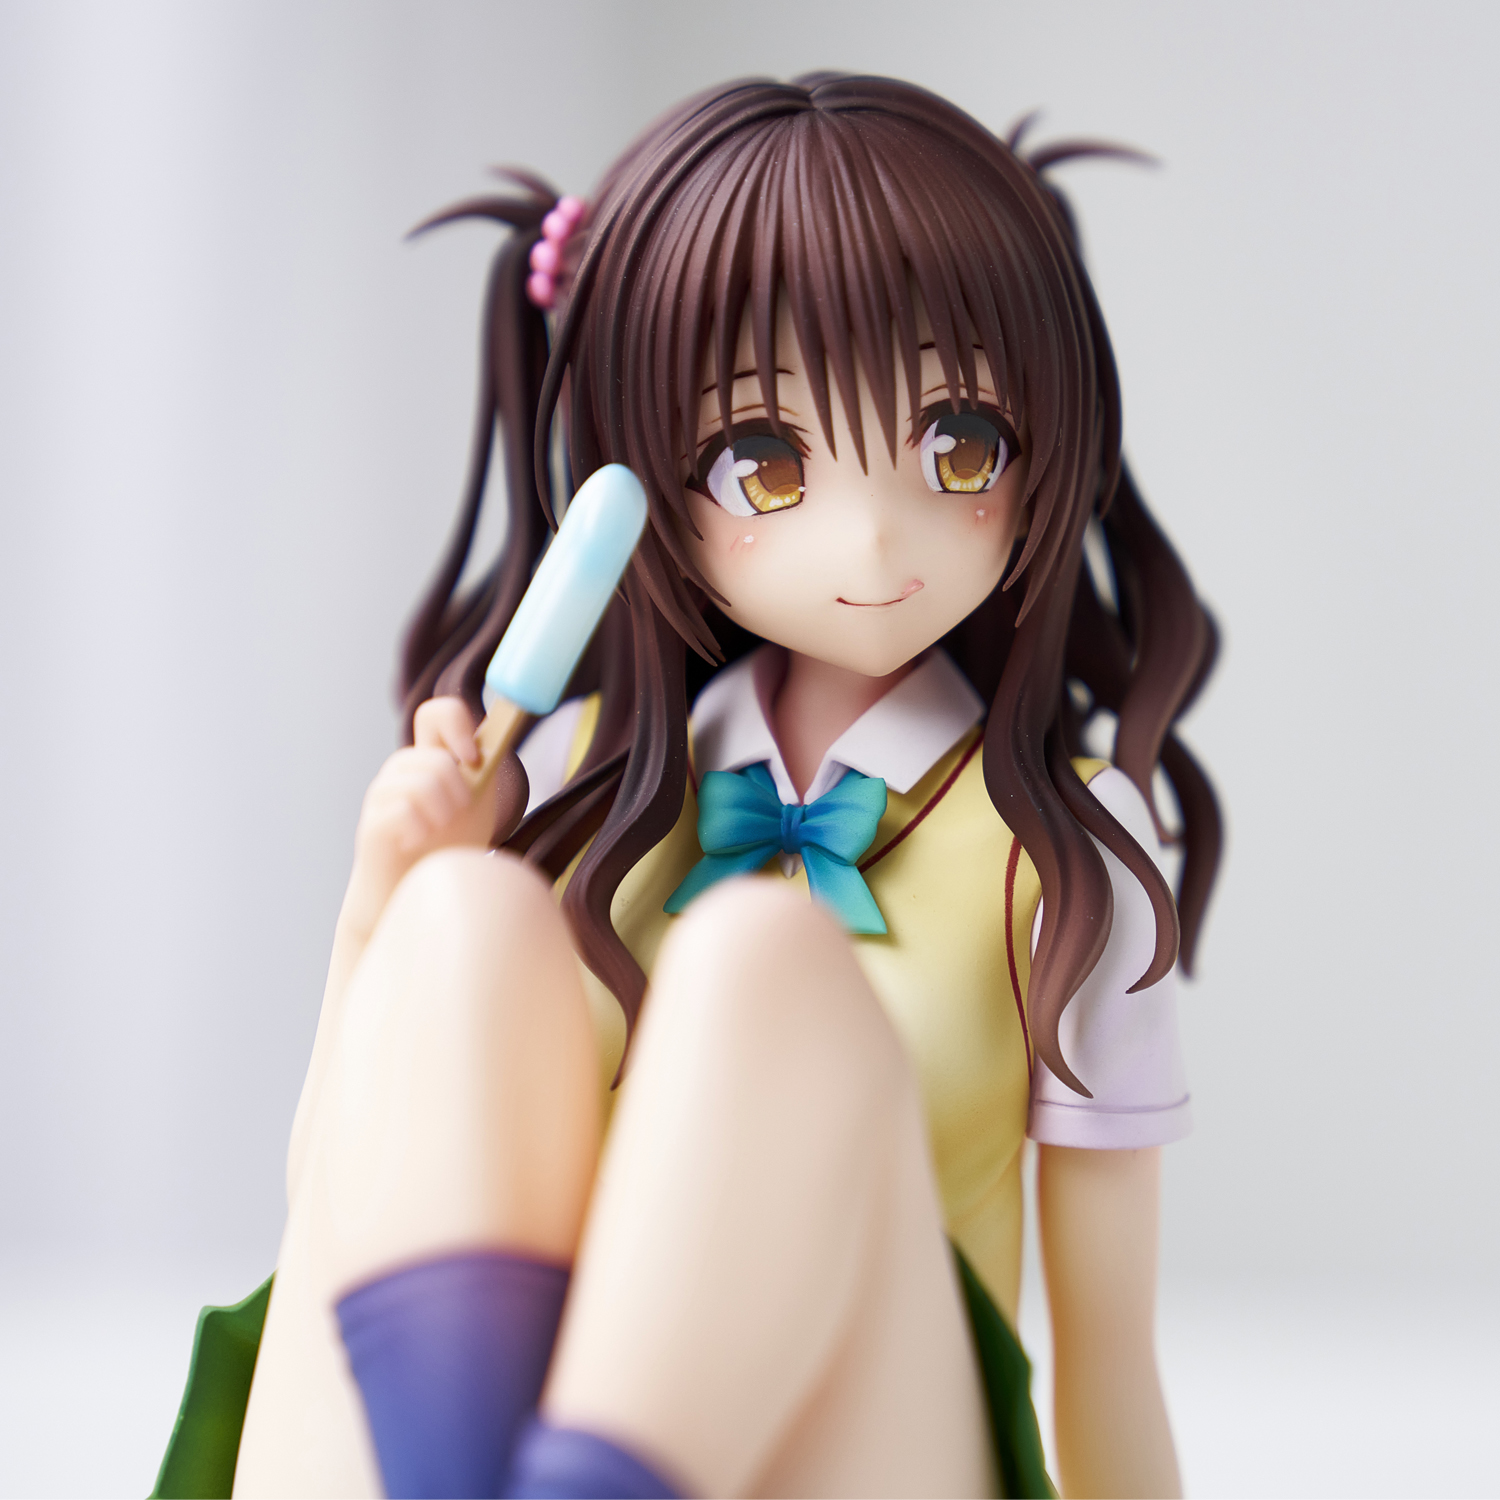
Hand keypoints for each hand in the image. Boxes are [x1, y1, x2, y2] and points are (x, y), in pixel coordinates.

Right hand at [341, 697, 530, 940]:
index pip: (436, 713)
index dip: (458, 725)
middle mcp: (401, 770)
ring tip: (439, 830)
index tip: (474, 759)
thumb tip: (497, 740)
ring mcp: (382, 795)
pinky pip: (404, 811)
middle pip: (434, 756)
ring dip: (444, 811)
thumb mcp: (478, 801)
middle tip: (458, 814)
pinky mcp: (372, 824)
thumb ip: (485, 769)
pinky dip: (422, 830)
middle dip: (459, 789)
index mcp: (429, 758)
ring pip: (422, 782)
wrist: (418, 893)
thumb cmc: (450, 847)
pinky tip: (419, 842)